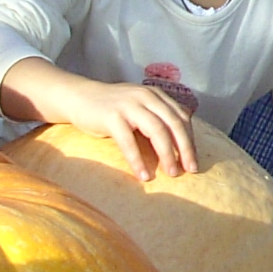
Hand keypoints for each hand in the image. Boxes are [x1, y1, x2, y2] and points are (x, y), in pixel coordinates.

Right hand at [7, 63, 199, 177]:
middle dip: (185, 149)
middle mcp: (146, 97)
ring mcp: (129, 105)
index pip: (181, 117)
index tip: (194, 161)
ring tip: (172, 174)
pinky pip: (129, 141)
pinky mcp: (111, 116)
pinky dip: (138, 160)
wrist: (78, 97)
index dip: (190, 140)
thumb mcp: (139, 108)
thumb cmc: (112, 109)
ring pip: (157, 130)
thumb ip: (157, 119)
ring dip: (167, 154)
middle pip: (174, 124)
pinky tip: (143, 175)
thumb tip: (180, 145)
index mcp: (156, 95)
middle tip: (191, 170)